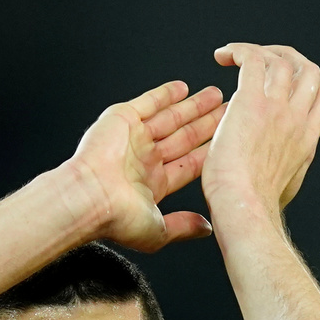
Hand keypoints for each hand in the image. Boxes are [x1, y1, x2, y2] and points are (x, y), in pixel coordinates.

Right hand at [65, 80, 226, 252]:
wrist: (89, 198)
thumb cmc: (117, 218)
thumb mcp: (158, 231)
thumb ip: (183, 227)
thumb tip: (206, 228)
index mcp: (152, 185)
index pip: (189, 164)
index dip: (210, 152)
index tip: (229, 142)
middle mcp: (144, 160)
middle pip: (184, 137)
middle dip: (206, 124)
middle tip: (228, 111)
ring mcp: (133, 138)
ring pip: (170, 118)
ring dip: (193, 106)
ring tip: (215, 95)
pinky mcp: (121, 119)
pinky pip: (148, 102)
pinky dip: (165, 94)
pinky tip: (183, 87)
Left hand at [200, 43, 319, 215]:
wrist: (244, 208)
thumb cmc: (254, 209)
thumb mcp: (284, 189)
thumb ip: (286, 172)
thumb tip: (281, 172)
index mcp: (306, 140)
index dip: (309, 85)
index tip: (286, 86)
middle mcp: (297, 120)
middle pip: (309, 70)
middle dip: (289, 58)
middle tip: (264, 60)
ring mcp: (277, 109)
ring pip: (282, 60)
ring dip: (260, 51)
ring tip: (236, 56)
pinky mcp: (251, 103)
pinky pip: (252, 59)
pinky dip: (239, 50)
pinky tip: (223, 55)